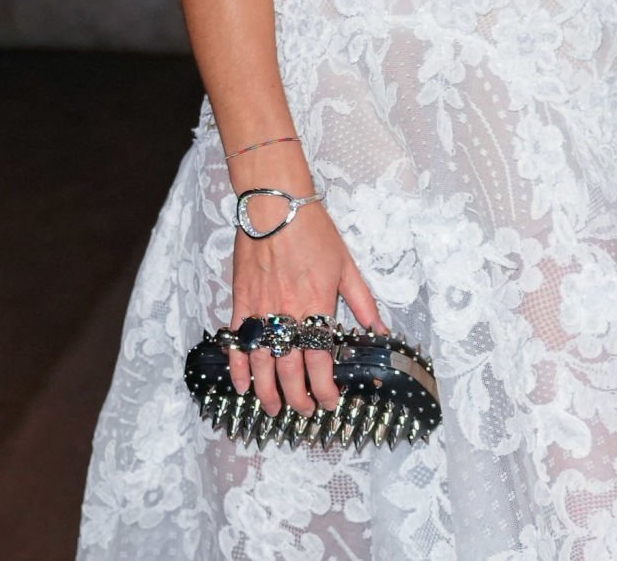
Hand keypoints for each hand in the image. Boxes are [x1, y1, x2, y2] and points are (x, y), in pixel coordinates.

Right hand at [227, 197, 388, 419]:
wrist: (275, 205)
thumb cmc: (313, 232)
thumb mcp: (346, 266)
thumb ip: (362, 302)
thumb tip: (379, 330)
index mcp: (316, 305)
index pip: (320, 360)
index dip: (325, 388)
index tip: (330, 402)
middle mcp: (288, 313)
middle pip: (290, 369)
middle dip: (298, 397)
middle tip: (303, 412)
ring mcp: (261, 309)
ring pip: (262, 362)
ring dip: (267, 391)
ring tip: (274, 409)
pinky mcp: (241, 300)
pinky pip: (238, 341)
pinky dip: (237, 365)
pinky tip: (241, 384)